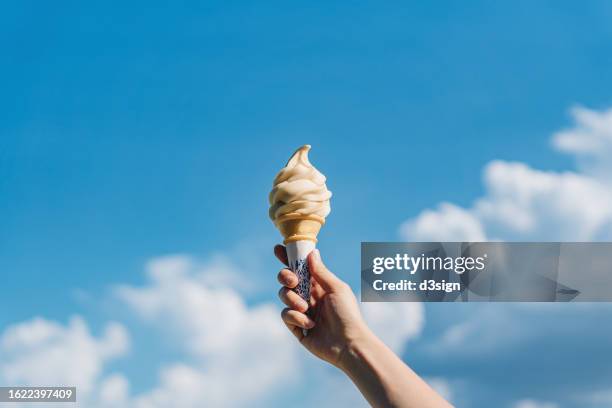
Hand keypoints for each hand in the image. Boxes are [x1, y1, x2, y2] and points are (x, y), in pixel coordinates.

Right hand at [275, 245, 369, 367]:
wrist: (348, 344)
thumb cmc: (347, 314)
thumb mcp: (336, 288)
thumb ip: (321, 272)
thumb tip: (312, 252)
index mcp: (319, 285)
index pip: (300, 268)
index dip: (289, 258)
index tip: (278, 249)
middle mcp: (309, 296)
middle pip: (287, 280)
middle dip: (285, 277)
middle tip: (293, 281)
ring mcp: (302, 311)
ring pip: (284, 296)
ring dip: (292, 299)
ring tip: (306, 308)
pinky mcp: (297, 327)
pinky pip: (286, 315)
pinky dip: (296, 317)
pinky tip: (310, 324)